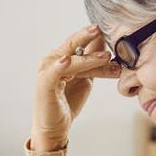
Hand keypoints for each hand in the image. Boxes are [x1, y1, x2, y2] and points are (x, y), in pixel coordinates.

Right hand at [30, 24, 120, 150]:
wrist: (55, 127)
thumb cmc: (68, 102)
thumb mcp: (86, 78)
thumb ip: (93, 62)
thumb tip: (104, 44)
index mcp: (62, 57)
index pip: (80, 43)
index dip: (95, 37)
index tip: (112, 30)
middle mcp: (53, 60)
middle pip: (71, 44)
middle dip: (86, 36)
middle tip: (101, 28)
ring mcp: (47, 71)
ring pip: (70, 59)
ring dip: (88, 58)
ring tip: (105, 57)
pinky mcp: (44, 84)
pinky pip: (52, 73)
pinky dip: (59, 66)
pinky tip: (66, 60)